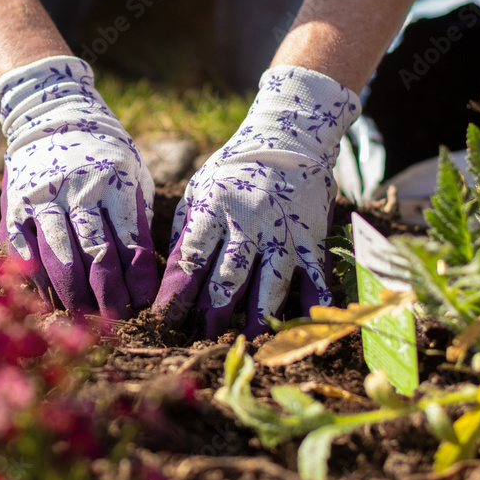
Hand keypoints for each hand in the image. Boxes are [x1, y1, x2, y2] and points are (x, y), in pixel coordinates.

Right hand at [0, 56, 157, 317]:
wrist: (51, 112)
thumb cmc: (102, 151)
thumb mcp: (132, 172)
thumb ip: (136, 216)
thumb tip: (142, 273)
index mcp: (114, 183)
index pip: (130, 243)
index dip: (136, 281)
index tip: (143, 307)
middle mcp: (78, 190)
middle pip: (95, 254)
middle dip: (107, 296)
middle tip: (116, 324)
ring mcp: (43, 198)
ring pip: (58, 256)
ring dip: (71, 293)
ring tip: (81, 319)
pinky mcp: (15, 204)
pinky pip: (22, 248)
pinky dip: (34, 275)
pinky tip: (46, 297)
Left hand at [153, 66, 360, 336]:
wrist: (290, 138)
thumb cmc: (233, 170)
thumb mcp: (199, 190)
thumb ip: (185, 232)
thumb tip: (170, 280)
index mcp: (214, 206)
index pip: (191, 258)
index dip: (177, 293)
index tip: (164, 320)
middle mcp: (249, 220)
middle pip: (229, 275)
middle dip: (212, 313)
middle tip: (199, 339)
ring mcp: (284, 229)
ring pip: (270, 280)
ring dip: (257, 315)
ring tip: (244, 341)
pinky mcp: (312, 235)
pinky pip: (314, 272)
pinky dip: (313, 299)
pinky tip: (307, 322)